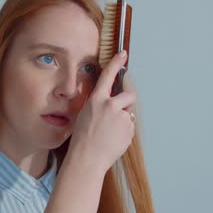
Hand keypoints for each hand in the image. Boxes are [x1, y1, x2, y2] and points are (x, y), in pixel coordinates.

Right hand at [67, 50, 135, 173]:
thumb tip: (111, 103)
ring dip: (124, 121)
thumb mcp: (85, 115)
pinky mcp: (128, 129)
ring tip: (110, 133)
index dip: (116, 63)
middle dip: (127, 103)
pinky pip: (130, 128)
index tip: (123, 54)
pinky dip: (124, 133)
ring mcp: (121, 117)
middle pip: (129, 96)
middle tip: (117, 116)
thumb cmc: (82, 139)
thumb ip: (99, 106)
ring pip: (129, 114)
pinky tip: (113, 140)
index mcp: (97, 100)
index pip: (107, 76)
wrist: (87, 158)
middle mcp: (110, 105)